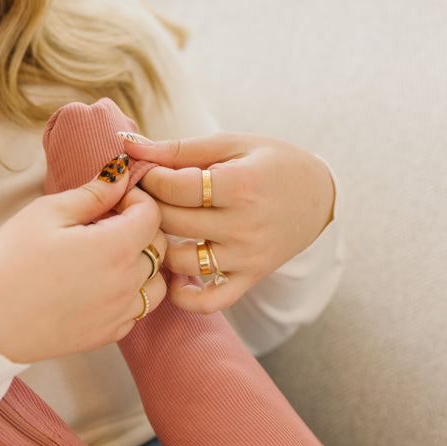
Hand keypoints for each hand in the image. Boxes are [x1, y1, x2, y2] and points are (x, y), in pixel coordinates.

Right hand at [0, 172, 166, 362]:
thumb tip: (120, 175)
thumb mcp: (46, 214)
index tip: (113, 199)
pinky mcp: (110, 334)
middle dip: (141, 227)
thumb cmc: (10, 264)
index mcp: (115, 248)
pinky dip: (131, 293)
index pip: (152, 213)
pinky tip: (102, 284)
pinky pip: (138, 309)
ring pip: (157, 281)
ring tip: (110, 255)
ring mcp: (121, 312)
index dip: (136, 198)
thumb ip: (92, 194)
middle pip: (160, 245)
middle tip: (106, 224)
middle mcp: (127, 283)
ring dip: (143, 264)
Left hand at [121, 131, 334, 311]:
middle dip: (147, 205)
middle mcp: (244, 225)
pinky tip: (174, 273)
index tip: (146, 171)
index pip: (173, 187)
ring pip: (179, 261)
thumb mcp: (231, 144)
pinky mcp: (249, 278)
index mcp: (241, 185)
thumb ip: (178, 148)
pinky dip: (185, 296)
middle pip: (171, 221)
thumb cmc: (273, 163)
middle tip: (142, 196)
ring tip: (158, 228)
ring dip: (159, 245)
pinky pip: (210, 301)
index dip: (149, 177)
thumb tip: (126, 144)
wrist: (319, 197)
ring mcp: (246, 256)